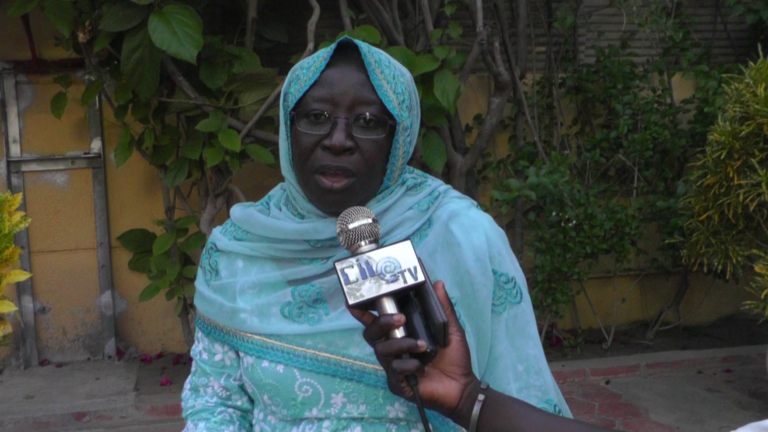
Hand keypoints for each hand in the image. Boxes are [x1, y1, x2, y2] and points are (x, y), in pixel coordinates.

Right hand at [347, 281, 479, 425]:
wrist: (462, 386)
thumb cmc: (454, 358)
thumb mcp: (450, 329)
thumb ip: (442, 308)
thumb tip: (438, 283)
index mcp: (400, 334)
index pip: (376, 321)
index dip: (362, 312)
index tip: (353, 302)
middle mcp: (393, 348)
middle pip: (371, 333)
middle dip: (382, 323)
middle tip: (400, 319)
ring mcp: (393, 366)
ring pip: (382, 350)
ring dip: (401, 344)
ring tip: (421, 345)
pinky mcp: (397, 383)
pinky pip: (394, 370)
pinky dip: (407, 365)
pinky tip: (420, 367)